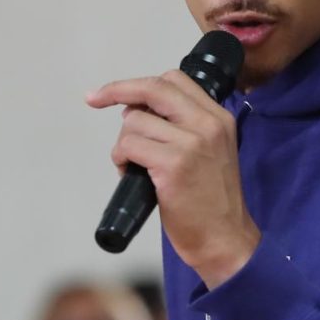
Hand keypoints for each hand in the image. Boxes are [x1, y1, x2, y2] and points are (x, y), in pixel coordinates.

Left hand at [87, 70, 259, 287]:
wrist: (224, 239)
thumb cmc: (211, 201)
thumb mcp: (211, 152)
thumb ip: (185, 126)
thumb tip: (136, 111)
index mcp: (219, 118)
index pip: (175, 80)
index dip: (141, 84)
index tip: (118, 92)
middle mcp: (208, 124)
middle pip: (153, 88)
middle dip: (116, 90)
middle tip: (94, 99)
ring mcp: (191, 144)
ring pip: (134, 121)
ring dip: (123, 143)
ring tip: (133, 165)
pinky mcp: (173, 165)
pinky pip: (129, 146)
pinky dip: (121, 159)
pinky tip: (130, 173)